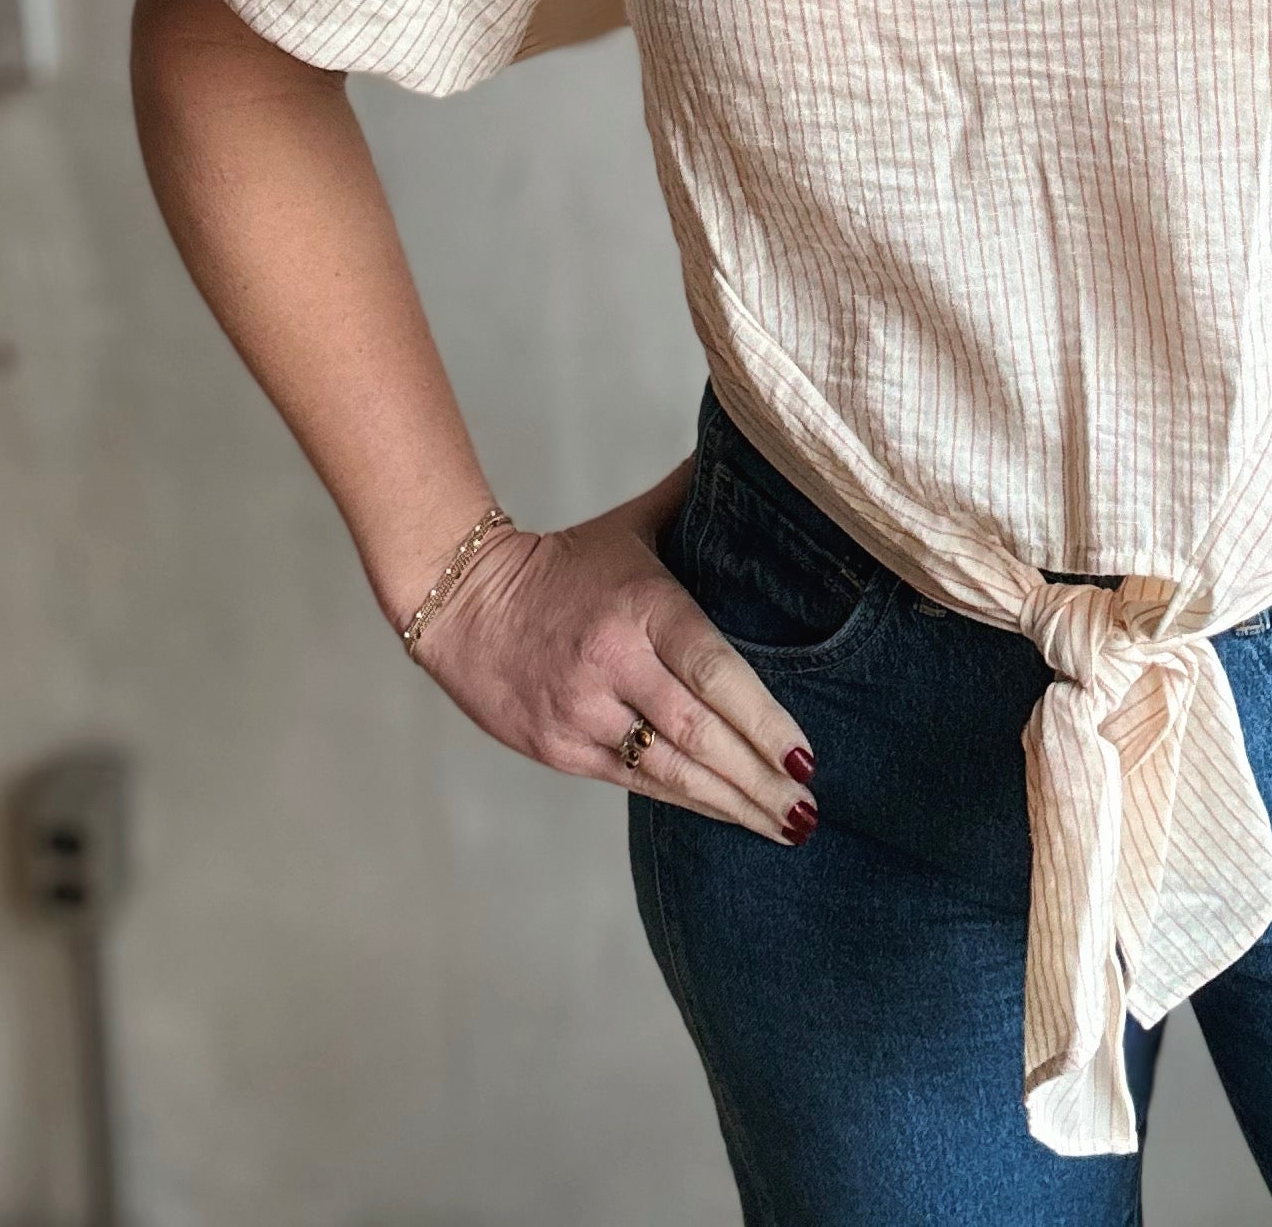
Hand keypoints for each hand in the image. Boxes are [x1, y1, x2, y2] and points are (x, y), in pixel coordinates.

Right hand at [409, 462, 818, 844]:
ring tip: (786, 827)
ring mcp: (582, 712)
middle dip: (760, 779)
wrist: (462, 601)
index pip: (714, 669)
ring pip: (669, 772)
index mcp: (642, 606)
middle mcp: (614, 663)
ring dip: (732, 805)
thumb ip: (693, 497)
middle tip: (809, 810)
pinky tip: (727, 816)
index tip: (807, 757)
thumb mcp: (633, 523)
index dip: (763, 721)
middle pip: (699, 733)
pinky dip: (686, 801)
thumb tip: (754, 444)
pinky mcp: (559, 749)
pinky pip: (633, 783)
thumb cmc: (566, 563)